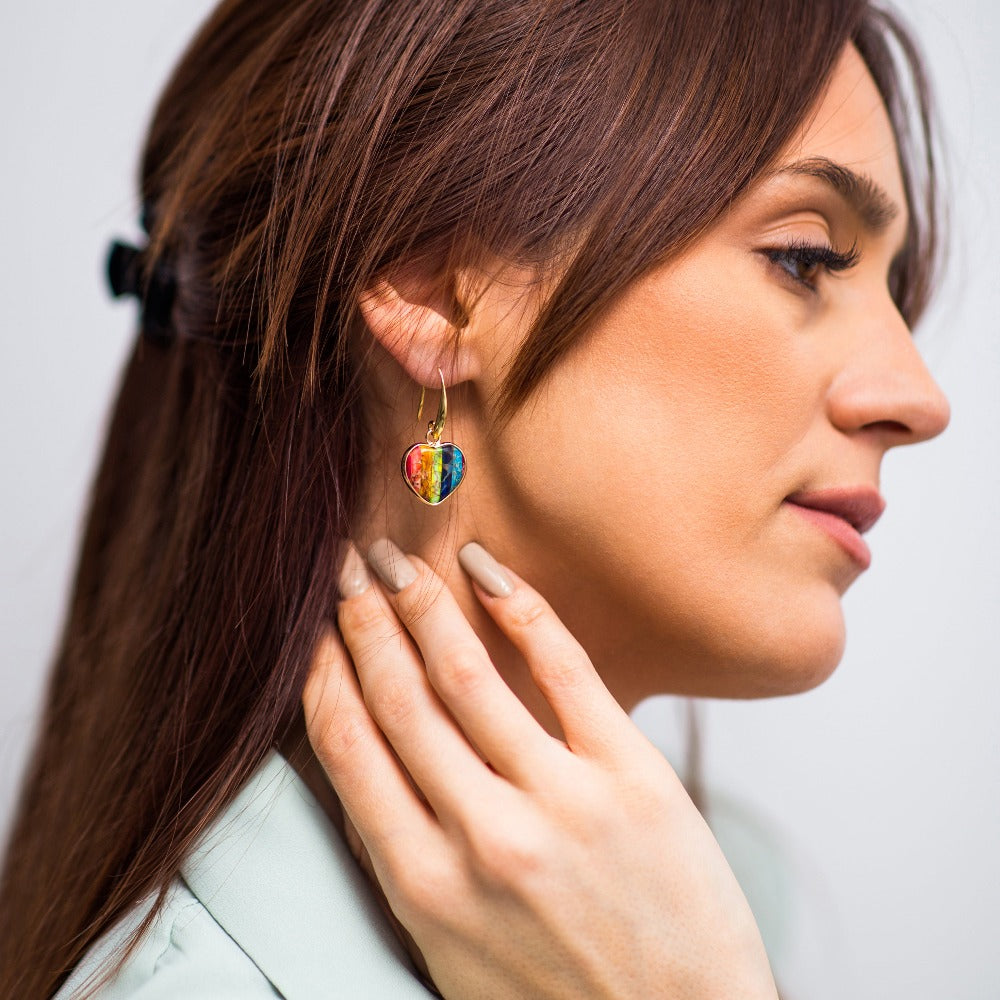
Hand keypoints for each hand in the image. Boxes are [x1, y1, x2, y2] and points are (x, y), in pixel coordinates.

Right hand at [303, 538, 776, 999]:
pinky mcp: (630, 776)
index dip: (322, 672)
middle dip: (361, 620)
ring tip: (400, 561)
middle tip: (347, 569)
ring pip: (465, 674)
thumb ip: (409, 857)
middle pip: (396, 698)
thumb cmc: (560, 999)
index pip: (347, 746)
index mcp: (423, 886)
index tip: (314, 629)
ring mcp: (559, 802)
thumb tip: (370, 760)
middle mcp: (481, 839)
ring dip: (422, 604)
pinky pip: (564, 669)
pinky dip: (520, 609)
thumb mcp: (453, 950)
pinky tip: (489, 572)